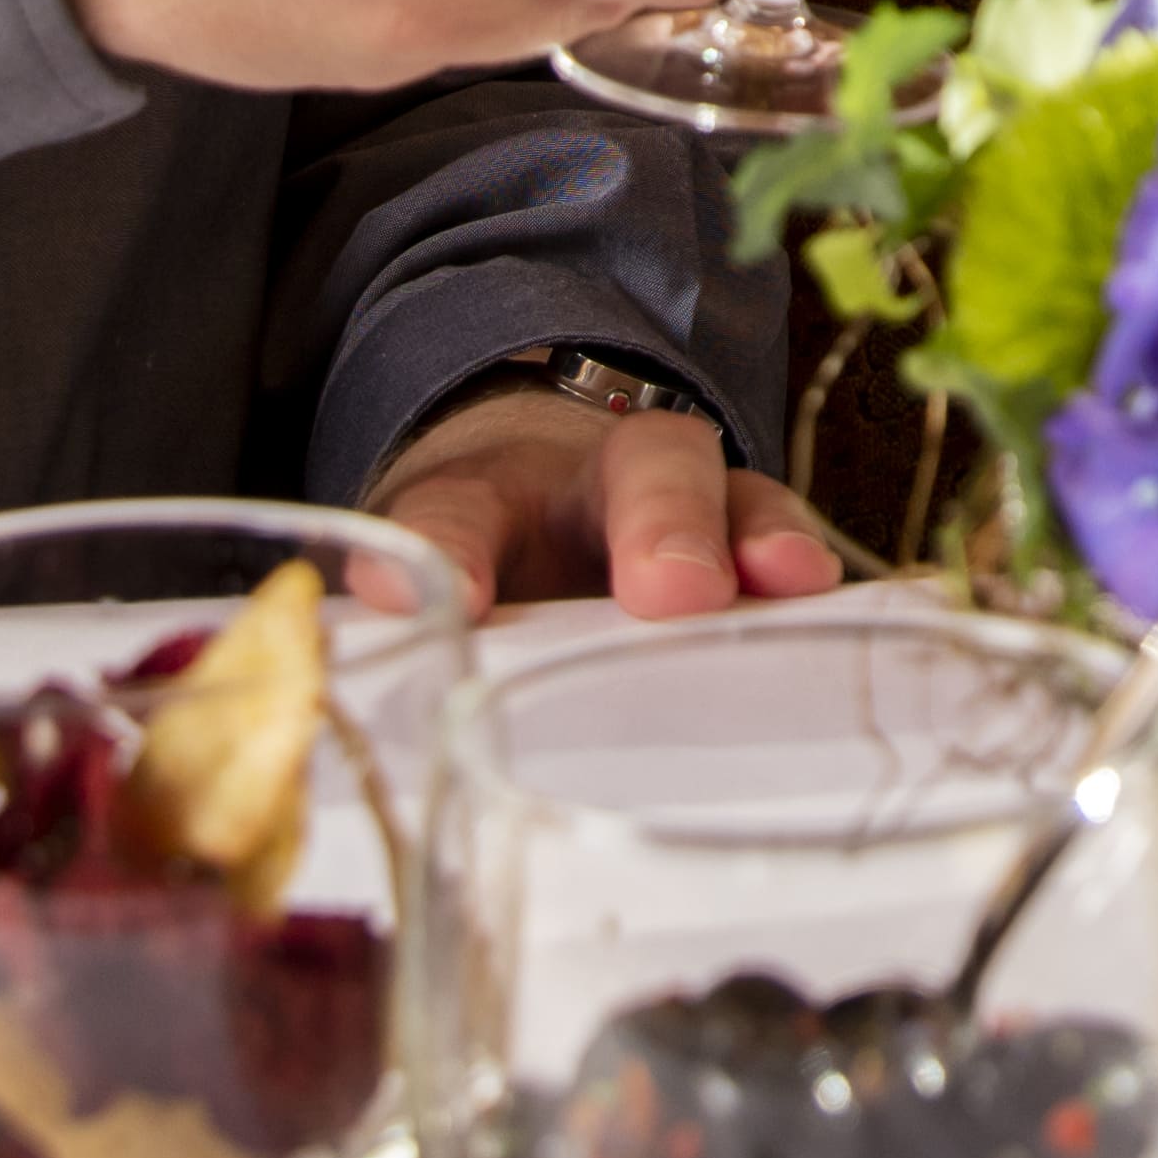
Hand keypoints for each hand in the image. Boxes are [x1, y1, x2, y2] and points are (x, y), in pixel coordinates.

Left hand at [367, 386, 844, 615]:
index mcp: (482, 498)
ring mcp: (686, 506)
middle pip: (637, 468)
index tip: (456, 601)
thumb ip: (388, 631)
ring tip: (780, 579)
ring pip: (728, 490)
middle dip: (657, 522)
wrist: (536, 481)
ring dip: (752, 535)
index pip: (455, 512)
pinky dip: (805, 573)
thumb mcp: (418, 585)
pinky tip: (829, 608)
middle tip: (671, 589)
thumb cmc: (479, 560)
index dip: (452, 550)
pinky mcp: (747, 549)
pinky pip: (786, 548)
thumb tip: (328, 690)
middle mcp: (596, 482)